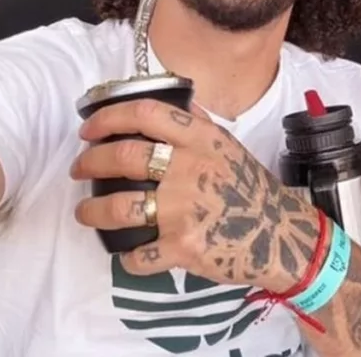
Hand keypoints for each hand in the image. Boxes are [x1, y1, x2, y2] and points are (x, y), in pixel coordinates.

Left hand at [70, 98, 319, 292]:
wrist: (280, 234)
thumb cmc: (252, 190)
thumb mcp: (229, 146)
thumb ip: (198, 126)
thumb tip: (171, 104)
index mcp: (202, 140)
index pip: (146, 114)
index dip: (108, 118)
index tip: (89, 130)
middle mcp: (191, 170)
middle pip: (123, 157)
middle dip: (90, 162)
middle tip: (80, 168)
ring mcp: (185, 210)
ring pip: (119, 207)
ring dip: (92, 210)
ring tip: (85, 212)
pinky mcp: (183, 247)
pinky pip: (138, 254)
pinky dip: (126, 256)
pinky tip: (126, 252)